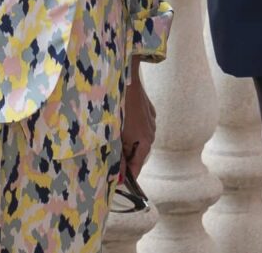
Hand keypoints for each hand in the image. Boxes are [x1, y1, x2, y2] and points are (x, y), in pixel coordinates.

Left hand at [121, 62, 155, 177]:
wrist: (127, 80)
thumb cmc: (119, 108)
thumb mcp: (115, 135)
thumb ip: (118, 157)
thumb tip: (120, 177)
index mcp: (145, 142)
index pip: (137, 167)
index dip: (127, 176)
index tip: (116, 182)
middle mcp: (151, 133)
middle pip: (138, 153)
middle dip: (125, 158)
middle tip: (109, 159)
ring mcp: (151, 121)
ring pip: (138, 139)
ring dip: (127, 143)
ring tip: (113, 140)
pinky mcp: (149, 111)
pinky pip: (140, 127)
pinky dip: (131, 131)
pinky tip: (120, 125)